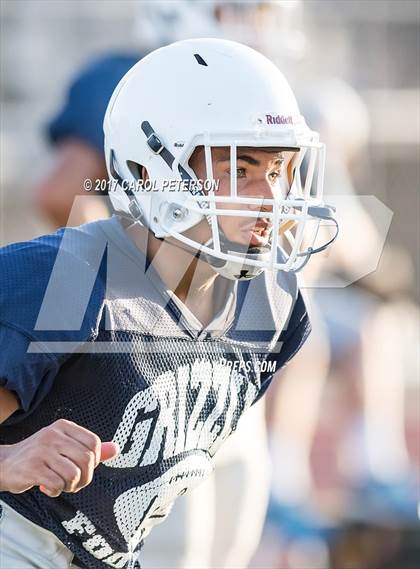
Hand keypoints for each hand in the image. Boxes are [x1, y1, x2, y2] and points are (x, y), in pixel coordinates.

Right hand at [0, 419, 118, 496]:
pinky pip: (57, 484)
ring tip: (61, 484)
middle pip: (87, 460)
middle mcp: (54, 435)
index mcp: (64, 427)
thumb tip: (116, 449)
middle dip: (85, 478)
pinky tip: (48, 488)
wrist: (5, 464)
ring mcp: (42, 450)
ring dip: (71, 486)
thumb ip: (90, 449)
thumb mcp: (65, 446)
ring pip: (74, 474)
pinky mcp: (33, 467)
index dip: (95, 461)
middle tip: (74, 483)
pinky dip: (56, 492)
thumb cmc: (39, 456)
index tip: (84, 468)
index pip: (94, 443)